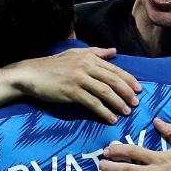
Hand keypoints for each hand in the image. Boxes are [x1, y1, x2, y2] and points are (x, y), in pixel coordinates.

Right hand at [10, 47, 141, 123]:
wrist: (31, 74)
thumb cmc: (53, 65)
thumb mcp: (75, 54)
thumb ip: (96, 52)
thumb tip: (114, 51)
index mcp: (89, 57)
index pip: (114, 69)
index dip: (129, 79)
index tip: (139, 89)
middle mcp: (86, 66)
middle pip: (113, 80)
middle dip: (127, 92)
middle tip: (136, 103)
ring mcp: (78, 79)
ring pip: (105, 92)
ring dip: (118, 103)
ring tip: (127, 112)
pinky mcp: (71, 92)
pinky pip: (92, 103)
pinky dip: (104, 112)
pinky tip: (110, 119)